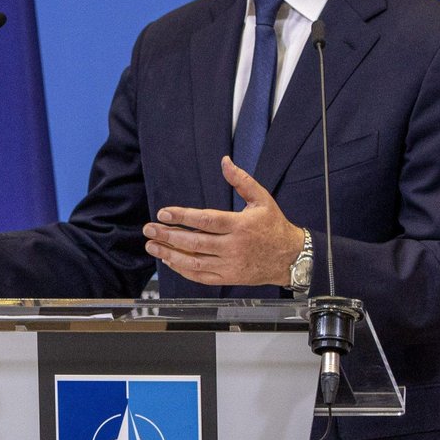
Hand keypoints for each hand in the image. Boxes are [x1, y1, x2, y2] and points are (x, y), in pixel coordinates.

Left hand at [142, 156, 305, 285]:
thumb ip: (242, 181)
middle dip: (168, 236)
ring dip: (170, 254)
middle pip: (195, 242)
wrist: (290, 258)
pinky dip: (183, 270)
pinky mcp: (228, 278)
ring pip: (194, 262)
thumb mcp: (262, 199)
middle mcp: (234, 247)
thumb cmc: (274, 226)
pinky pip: (201, 276)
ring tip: (152, 246)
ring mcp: (230, 265)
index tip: (163, 213)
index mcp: (240, 226)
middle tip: (149, 230)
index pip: (207, 221)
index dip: (183, 217)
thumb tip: (225, 162)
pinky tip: (170, 261)